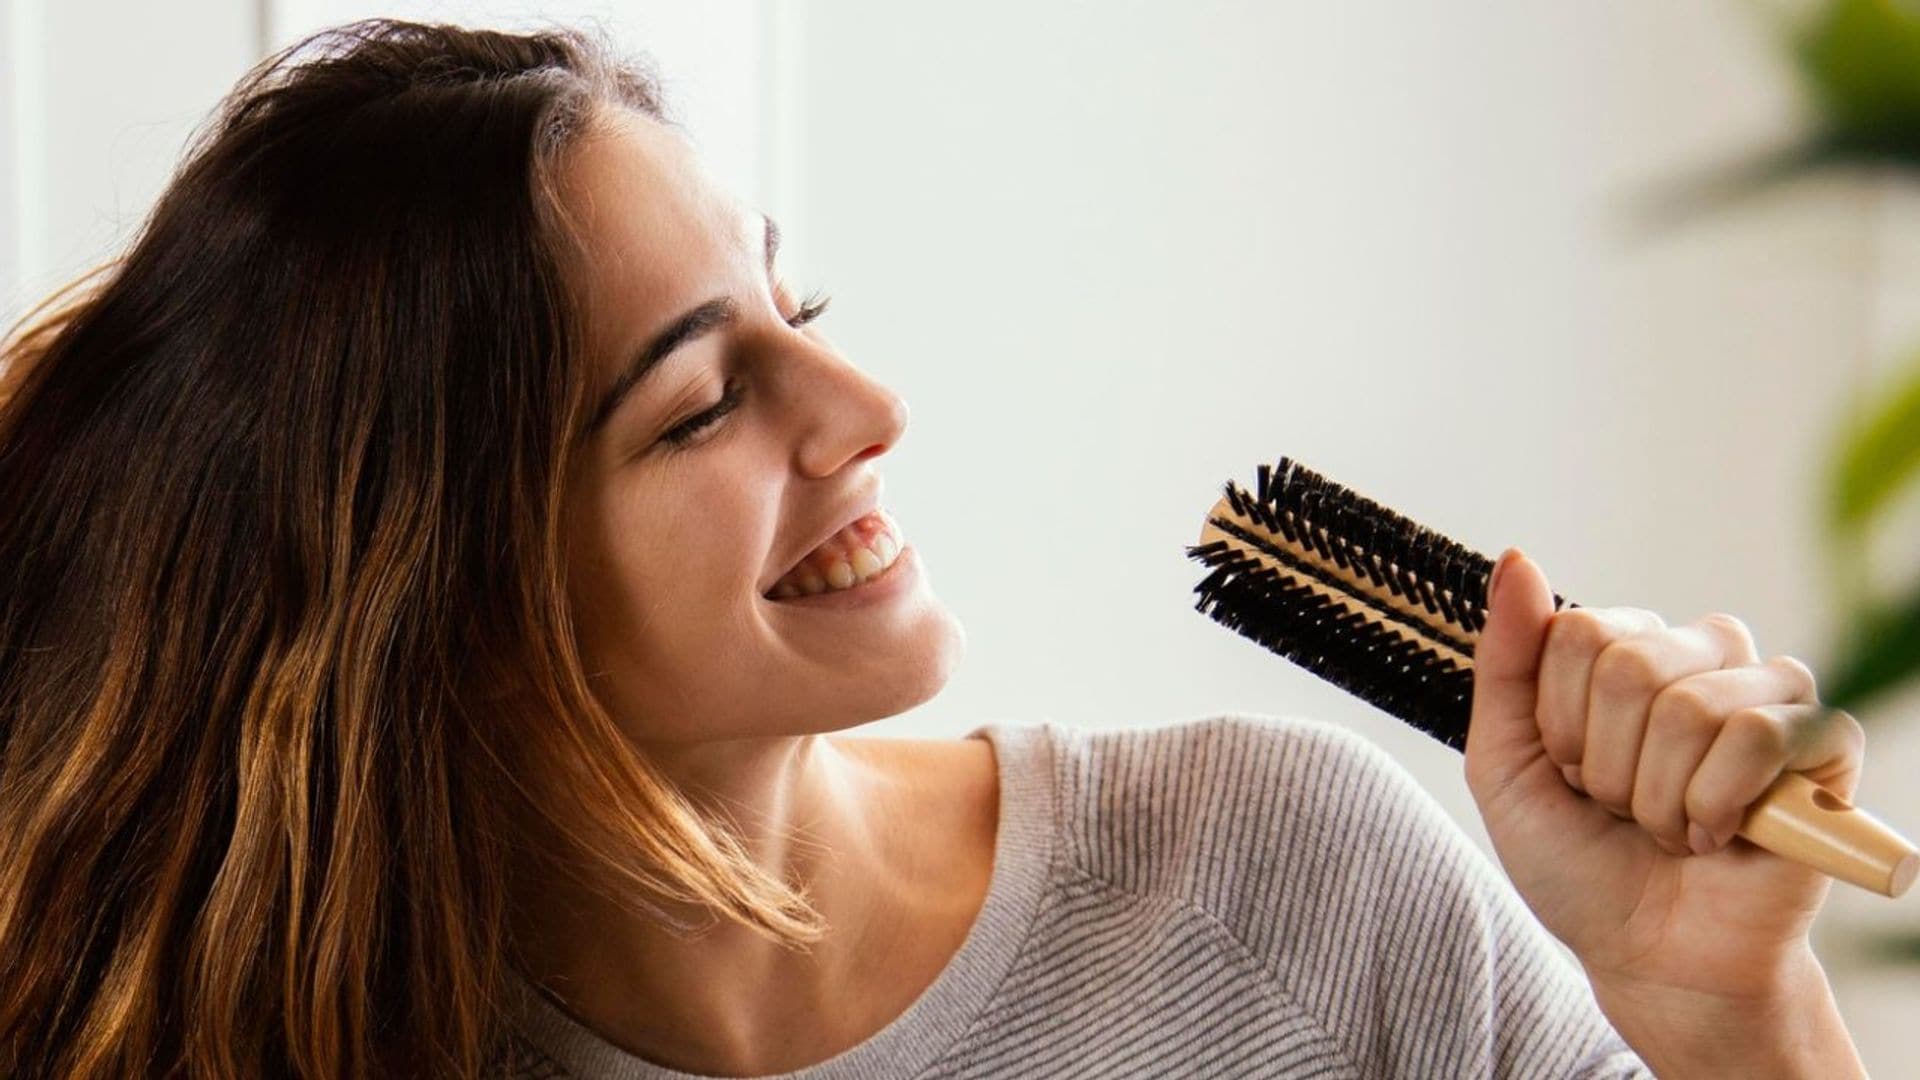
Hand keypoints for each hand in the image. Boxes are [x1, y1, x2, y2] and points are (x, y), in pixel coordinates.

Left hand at [1462, 548, 1862, 999]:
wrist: (1649, 956)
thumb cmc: (1577, 862)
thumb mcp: (1505, 764)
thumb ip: (1505, 662)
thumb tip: (1517, 559)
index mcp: (1626, 650)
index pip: (1576, 631)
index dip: (1559, 724)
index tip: (1569, 775)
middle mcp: (1701, 656)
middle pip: (1631, 664)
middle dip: (1607, 764)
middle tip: (1621, 809)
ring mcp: (1768, 694)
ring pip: (1691, 705)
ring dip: (1659, 797)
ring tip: (1669, 827)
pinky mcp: (1824, 745)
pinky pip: (1762, 735)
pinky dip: (1719, 802)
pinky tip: (1719, 836)